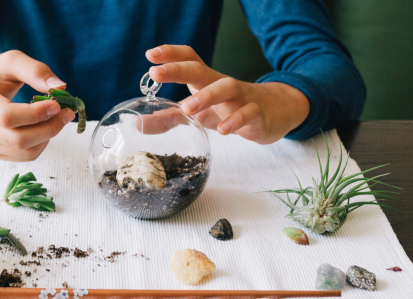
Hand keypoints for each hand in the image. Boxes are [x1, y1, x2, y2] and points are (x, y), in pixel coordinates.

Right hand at [0, 50, 74, 160]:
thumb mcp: (11, 62)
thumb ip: (35, 70)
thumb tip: (61, 87)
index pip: (7, 117)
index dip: (35, 114)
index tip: (57, 104)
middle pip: (19, 139)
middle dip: (49, 127)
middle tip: (67, 112)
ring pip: (26, 151)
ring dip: (49, 136)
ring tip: (57, 118)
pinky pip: (27, 156)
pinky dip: (43, 143)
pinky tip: (45, 126)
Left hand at [145, 45, 309, 143]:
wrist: (273, 113)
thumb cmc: (229, 109)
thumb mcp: (198, 113)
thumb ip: (170, 117)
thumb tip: (139, 124)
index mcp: (206, 80)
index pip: (189, 59)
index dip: (170, 54)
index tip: (150, 55)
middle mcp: (222, 84)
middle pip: (200, 69)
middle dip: (178, 69)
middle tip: (156, 73)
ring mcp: (241, 98)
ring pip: (226, 87)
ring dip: (206, 96)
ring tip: (188, 107)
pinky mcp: (257, 114)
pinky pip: (248, 114)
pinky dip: (235, 121)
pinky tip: (223, 131)